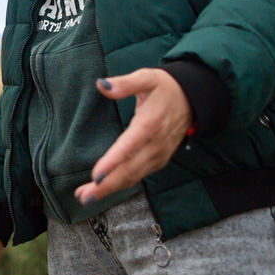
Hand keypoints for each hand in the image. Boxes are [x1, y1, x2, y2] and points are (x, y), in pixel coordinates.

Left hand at [73, 69, 191, 205]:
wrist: (192, 99)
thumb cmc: (165, 87)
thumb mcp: (147, 78)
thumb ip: (125, 83)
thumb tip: (102, 85)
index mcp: (150, 123)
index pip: (129, 146)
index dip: (113, 162)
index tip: (96, 176)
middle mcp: (155, 144)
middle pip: (129, 169)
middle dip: (106, 185)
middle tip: (83, 195)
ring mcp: (159, 154)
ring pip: (133, 176)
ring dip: (111, 188)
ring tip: (87, 196)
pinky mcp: (159, 160)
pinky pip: (139, 175)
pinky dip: (121, 184)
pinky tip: (105, 189)